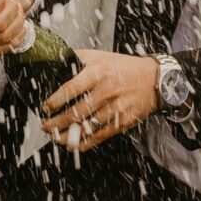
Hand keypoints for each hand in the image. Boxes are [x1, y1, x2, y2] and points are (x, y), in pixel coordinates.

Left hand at [39, 50, 159, 150]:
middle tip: (45, 126)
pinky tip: (74, 144)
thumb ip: (79, 58)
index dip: (56, 100)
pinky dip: (86, 143)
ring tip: (55, 137)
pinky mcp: (124, 121)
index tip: (46, 107)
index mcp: (99, 72)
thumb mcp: (101, 56)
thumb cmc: (125, 67)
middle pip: (77, 111)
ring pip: (87, 126)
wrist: (155, 79)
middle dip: (57, 122)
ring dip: (68, 135)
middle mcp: (107, 90)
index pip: (72, 88)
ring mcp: (116, 107)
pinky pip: (101, 135)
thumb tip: (57, 61)